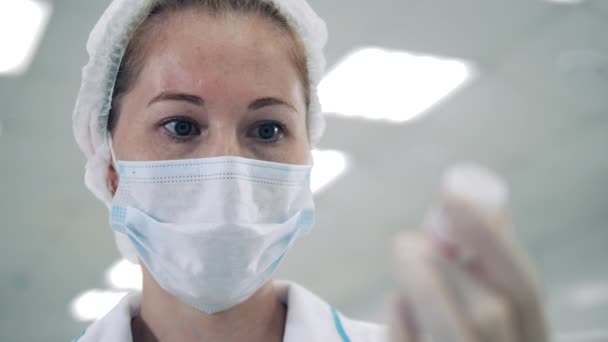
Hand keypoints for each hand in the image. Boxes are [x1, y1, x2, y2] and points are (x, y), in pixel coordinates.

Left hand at [389, 164, 549, 341]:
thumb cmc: (470, 337)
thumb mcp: (493, 313)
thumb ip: (486, 269)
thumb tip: (474, 205)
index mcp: (533, 340)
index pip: (524, 288)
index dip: (490, 239)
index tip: (451, 196)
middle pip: (490, 312)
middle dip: (444, 265)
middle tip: (406, 240)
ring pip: (453, 333)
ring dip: (421, 286)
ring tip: (402, 257)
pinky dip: (401, 324)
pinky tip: (396, 302)